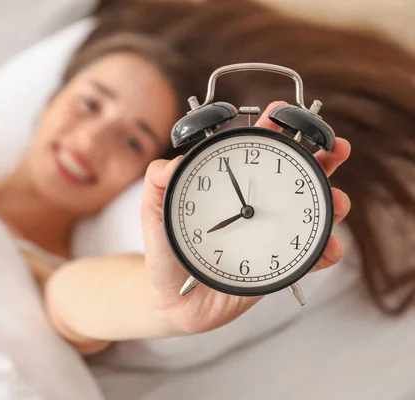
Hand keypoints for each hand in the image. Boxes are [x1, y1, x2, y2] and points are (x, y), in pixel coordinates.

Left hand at [140, 101, 350, 334]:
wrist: (173, 302)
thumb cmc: (165, 252)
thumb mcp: (153, 212)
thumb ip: (157, 182)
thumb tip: (175, 161)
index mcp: (230, 188)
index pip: (256, 151)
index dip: (274, 129)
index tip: (287, 112)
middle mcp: (257, 206)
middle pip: (297, 175)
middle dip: (323, 158)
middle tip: (335, 149)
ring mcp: (272, 235)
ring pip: (313, 212)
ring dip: (332, 202)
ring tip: (336, 201)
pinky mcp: (279, 265)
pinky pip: (311, 257)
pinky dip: (326, 250)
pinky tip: (328, 248)